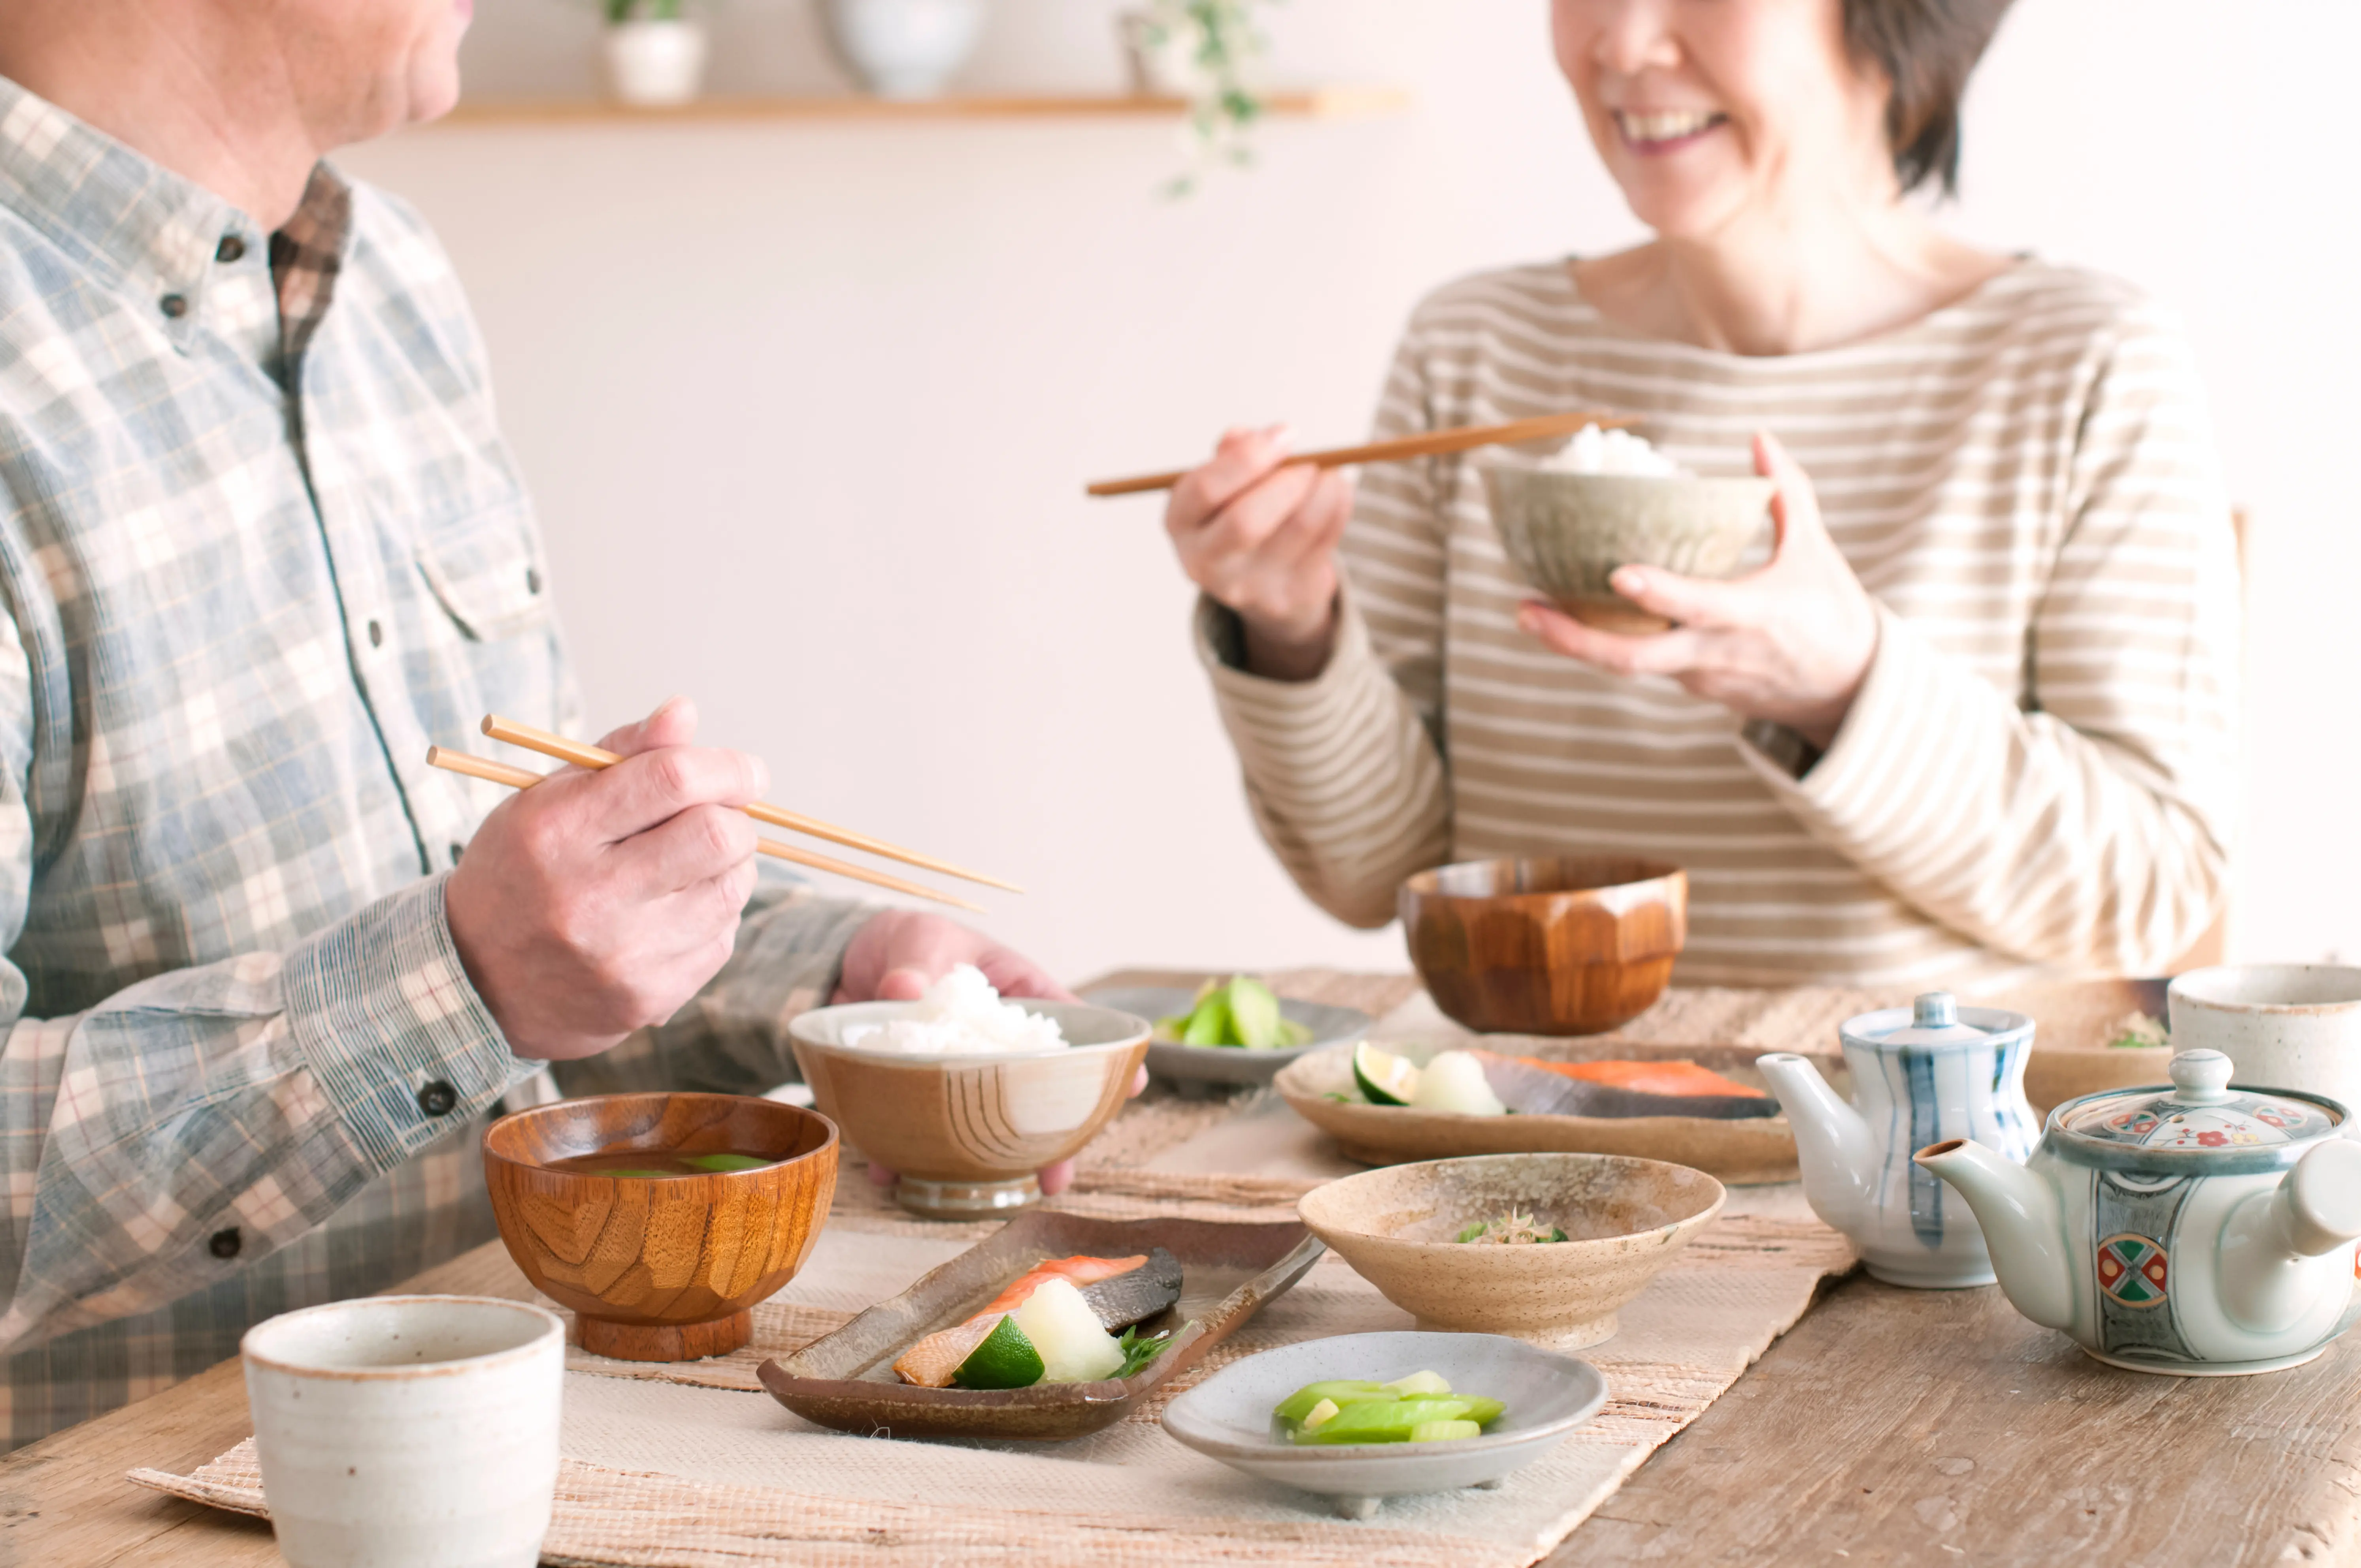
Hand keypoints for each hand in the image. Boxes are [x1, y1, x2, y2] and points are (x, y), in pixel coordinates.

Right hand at [447, 696, 765, 1060]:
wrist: (478, 982)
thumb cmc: (523, 871)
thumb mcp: (548, 799)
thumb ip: (621, 752)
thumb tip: (684, 712)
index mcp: (557, 831)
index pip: (672, 780)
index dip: (727, 768)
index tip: (747, 771)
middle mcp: (589, 896)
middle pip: (717, 835)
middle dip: (736, 817)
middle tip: (720, 816)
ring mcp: (622, 954)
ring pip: (732, 889)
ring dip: (730, 866)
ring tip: (690, 864)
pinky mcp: (648, 997)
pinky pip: (722, 937)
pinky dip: (713, 914)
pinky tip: (674, 910)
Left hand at [834, 912, 1142, 1197]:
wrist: (849, 962)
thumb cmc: (910, 939)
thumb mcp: (919, 939)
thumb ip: (916, 963)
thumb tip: (903, 989)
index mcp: (1016, 995)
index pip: (1071, 1024)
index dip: (1105, 1057)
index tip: (1134, 1085)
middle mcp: (996, 1044)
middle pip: (1036, 1092)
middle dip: (1052, 1138)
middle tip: (1058, 1176)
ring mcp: (958, 1075)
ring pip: (984, 1123)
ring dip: (988, 1162)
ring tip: (994, 1193)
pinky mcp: (915, 1094)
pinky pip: (918, 1130)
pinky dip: (906, 1156)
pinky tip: (893, 1174)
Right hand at [1164, 424, 1353, 680]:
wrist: (1263, 584)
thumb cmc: (1240, 514)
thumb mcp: (1224, 484)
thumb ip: (1232, 454)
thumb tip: (1248, 437)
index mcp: (1181, 522)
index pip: (1204, 489)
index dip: (1248, 456)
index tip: (1284, 434)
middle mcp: (1205, 562)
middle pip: (1247, 520)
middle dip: (1289, 478)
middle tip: (1308, 461)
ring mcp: (1248, 587)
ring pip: (1300, 525)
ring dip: (1324, 486)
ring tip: (1325, 473)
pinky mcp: (1291, 596)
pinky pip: (1328, 539)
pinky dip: (1339, 503)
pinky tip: (1332, 493)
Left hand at [1515, 432, 1878, 749]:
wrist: (1847, 690)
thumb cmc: (1832, 611)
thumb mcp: (1817, 549)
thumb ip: (1788, 492)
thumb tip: (1759, 437)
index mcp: (1754, 615)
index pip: (1698, 606)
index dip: (1657, 594)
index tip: (1615, 573)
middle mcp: (1718, 653)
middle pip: (1635, 659)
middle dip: (1574, 640)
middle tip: (1525, 610)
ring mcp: (1701, 677)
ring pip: (1630, 666)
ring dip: (1577, 643)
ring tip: (1529, 612)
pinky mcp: (1692, 687)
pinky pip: (1644, 664)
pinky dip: (1608, 642)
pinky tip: (1571, 617)